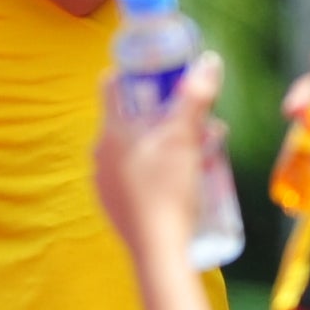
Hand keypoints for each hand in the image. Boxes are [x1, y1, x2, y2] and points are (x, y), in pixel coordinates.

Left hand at [90, 55, 222, 262]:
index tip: (161, 71)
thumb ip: (196, 97)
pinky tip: (184, 179)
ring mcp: (104, 181)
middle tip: (197, 119)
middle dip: (165, 115)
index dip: (135, 73)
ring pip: (136, 149)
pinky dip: (158, 169)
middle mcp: (100, 154)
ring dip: (166, 143)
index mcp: (110, 132)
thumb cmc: (169, 189)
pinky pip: (136, 176)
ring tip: (201, 150)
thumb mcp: (185, 138)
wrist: (159, 250)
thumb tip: (209, 60)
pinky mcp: (115, 204)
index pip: (112, 86)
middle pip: (131, 120)